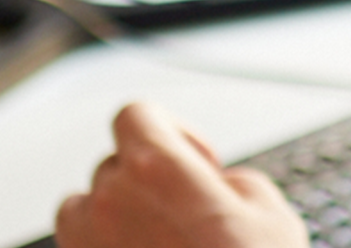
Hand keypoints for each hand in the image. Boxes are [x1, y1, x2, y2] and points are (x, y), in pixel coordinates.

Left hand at [54, 102, 308, 247]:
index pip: (136, 115)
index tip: (194, 160)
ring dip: (112, 219)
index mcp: (155, 169)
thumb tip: (218, 188)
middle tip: (186, 214)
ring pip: (82, 212)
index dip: (171, 130)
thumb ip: (231, 182)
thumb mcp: (268, 211)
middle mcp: (109, 204)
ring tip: (156, 244)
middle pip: (111, 167)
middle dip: (147, 183)